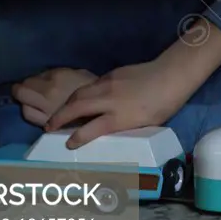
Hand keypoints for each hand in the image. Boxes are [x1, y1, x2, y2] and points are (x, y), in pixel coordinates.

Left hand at [12, 68, 98, 126]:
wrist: (111, 102)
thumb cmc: (93, 85)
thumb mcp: (76, 72)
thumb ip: (56, 75)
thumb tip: (39, 80)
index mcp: (57, 78)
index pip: (30, 80)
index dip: (28, 81)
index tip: (29, 83)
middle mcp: (49, 94)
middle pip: (22, 93)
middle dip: (19, 91)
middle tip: (20, 90)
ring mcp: (49, 111)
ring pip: (26, 109)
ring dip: (25, 104)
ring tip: (30, 102)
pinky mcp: (53, 124)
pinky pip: (35, 120)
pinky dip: (32, 115)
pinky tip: (37, 113)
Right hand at [44, 59, 189, 147]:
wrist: (171, 75)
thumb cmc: (163, 105)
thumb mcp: (143, 124)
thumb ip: (121, 127)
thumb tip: (105, 130)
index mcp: (119, 117)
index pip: (89, 130)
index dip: (76, 138)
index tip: (68, 144)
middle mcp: (109, 100)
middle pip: (77, 108)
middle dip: (59, 118)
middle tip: (49, 126)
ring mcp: (108, 84)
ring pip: (79, 94)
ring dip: (66, 104)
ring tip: (58, 113)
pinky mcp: (111, 75)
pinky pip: (89, 85)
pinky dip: (79, 94)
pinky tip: (78, 98)